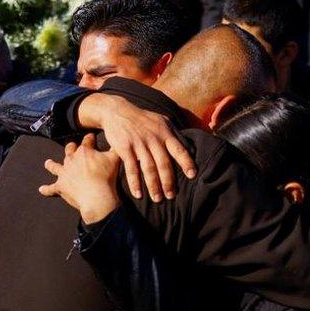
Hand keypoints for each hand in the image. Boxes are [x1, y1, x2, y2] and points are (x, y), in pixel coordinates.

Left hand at [39, 134, 120, 223]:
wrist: (97, 197)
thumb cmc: (107, 178)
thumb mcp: (115, 159)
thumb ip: (116, 149)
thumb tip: (120, 142)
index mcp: (84, 151)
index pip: (87, 141)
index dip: (90, 138)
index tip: (91, 137)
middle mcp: (71, 160)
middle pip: (69, 150)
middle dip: (71, 147)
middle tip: (72, 146)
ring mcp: (64, 173)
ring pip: (55, 166)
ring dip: (51, 165)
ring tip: (48, 163)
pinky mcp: (60, 186)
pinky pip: (51, 188)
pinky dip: (46, 189)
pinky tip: (41, 189)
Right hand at [77, 94, 195, 201]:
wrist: (117, 111)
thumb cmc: (141, 118)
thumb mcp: (160, 120)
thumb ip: (172, 133)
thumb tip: (187, 146)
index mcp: (164, 133)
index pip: (179, 149)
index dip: (186, 163)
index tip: (192, 175)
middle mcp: (153, 139)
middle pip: (163, 164)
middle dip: (168, 182)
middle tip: (171, 196)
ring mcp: (139, 144)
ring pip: (148, 169)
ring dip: (153, 186)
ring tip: (157, 199)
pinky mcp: (125, 149)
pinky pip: (131, 169)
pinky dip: (135, 183)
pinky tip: (138, 194)